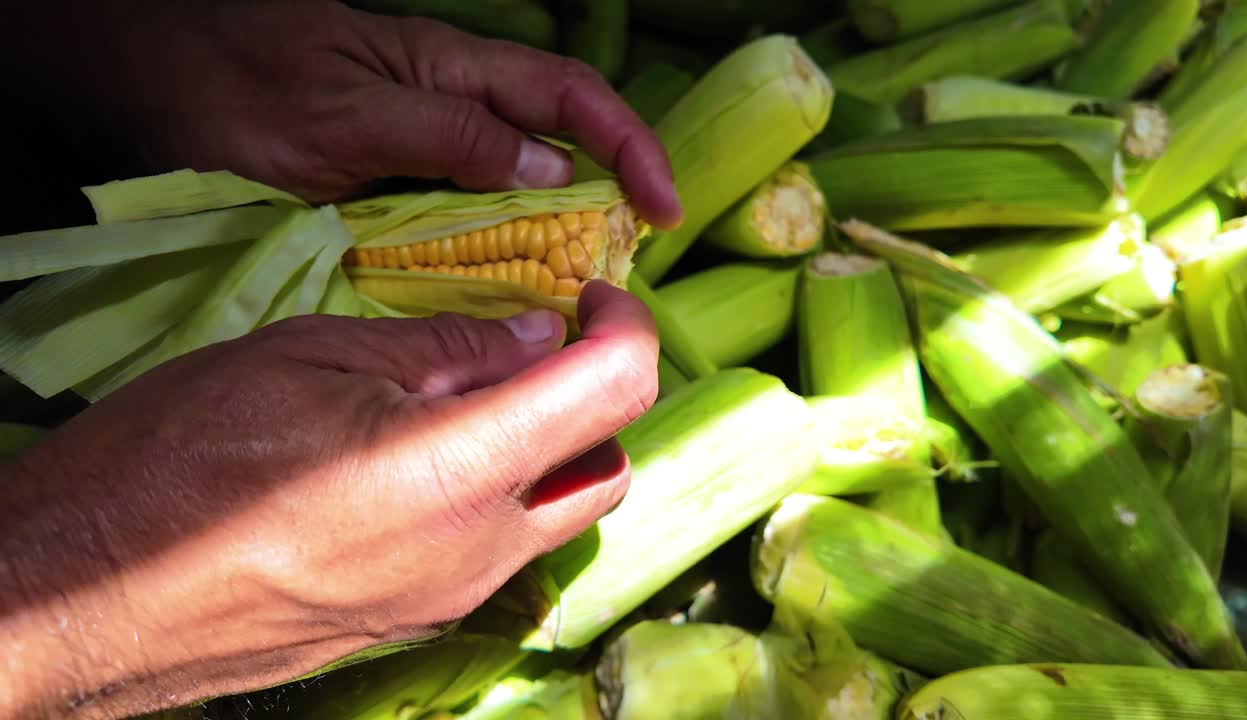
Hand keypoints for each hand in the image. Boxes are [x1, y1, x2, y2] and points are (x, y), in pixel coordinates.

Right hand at [0, 281, 658, 719]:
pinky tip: (426, 460)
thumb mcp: (307, 358)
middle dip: (595, 398)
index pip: (613, 392)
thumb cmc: (176, 458)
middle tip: (538, 346)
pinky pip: (499, 552)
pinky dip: (499, 495)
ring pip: (559, 515)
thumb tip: (532, 334)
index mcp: (453, 470)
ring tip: (471, 400)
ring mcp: (449, 597)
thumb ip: (440, 347)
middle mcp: (475, 549)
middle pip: (607, 466)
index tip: (592, 296)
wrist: (88, 591)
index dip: (626, 327)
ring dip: (550, 450)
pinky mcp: (416, 620)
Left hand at [11, 0, 682, 230]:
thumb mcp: (341, 115)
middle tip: (628, 265)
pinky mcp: (396, 169)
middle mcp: (449, 95)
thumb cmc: (235, 87)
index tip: (663, 209)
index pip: (569, 95)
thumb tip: (553, 166)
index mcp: (447, 69)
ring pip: (520, 172)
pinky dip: (504, 241)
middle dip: (612, 190)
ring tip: (582, 288)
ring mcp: (423, 131)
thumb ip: (445, 136)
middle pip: (561, 132)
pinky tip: (508, 285)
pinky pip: (470, 203)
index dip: (629, 145)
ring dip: (563, 225)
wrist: (153, 79)